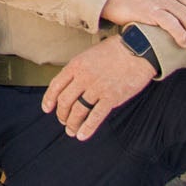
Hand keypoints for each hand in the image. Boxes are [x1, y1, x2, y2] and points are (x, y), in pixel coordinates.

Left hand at [41, 36, 155, 140]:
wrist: (138, 50)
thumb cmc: (115, 50)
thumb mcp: (90, 54)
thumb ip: (79, 68)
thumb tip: (71, 83)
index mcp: (76, 65)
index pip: (56, 86)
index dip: (49, 99)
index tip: (47, 109)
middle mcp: (83, 78)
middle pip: (65, 101)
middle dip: (61, 114)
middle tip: (63, 120)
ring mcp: (97, 88)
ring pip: (78, 111)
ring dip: (72, 124)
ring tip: (71, 131)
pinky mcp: (111, 98)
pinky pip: (96, 117)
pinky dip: (87, 128)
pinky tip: (82, 135)